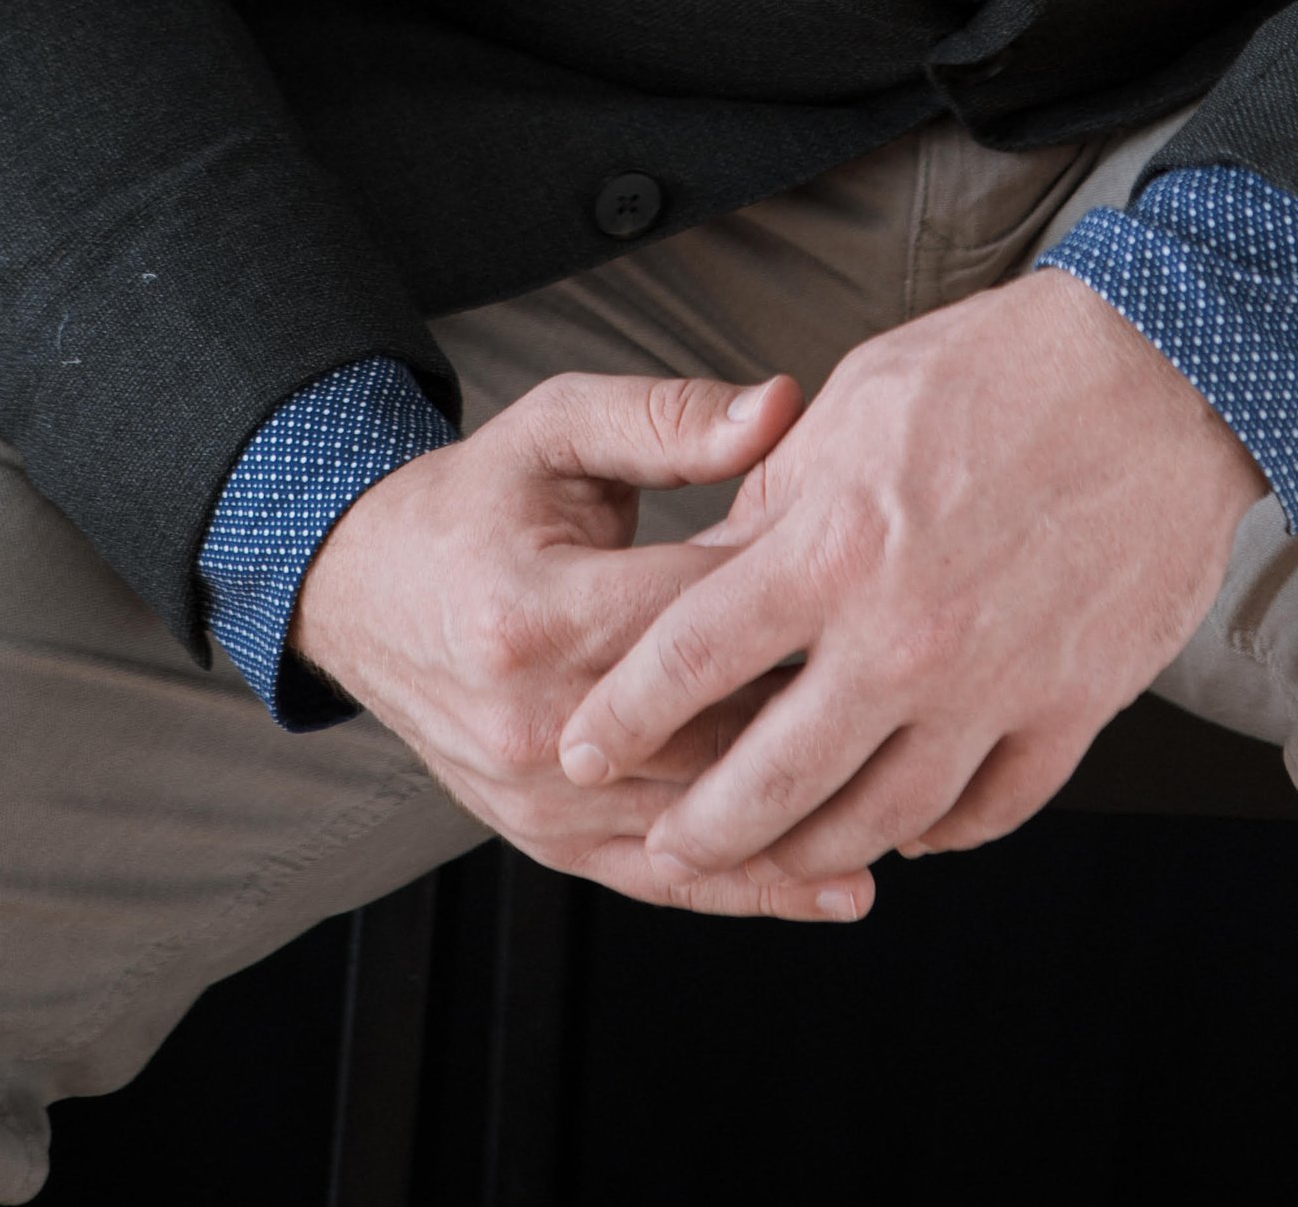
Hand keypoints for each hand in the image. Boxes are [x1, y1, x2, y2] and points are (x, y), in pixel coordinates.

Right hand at [288, 368, 872, 919]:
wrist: (363, 591)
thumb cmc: (472, 500)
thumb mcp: (555, 426)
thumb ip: (668, 419)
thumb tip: (780, 407)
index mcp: (540, 607)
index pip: (703, 619)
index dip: (801, 599)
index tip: (890, 579)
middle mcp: (536, 720)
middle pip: (713, 730)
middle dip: (823, 712)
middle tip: (933, 691)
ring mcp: (536, 796)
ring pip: (699, 820)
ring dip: (810, 820)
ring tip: (919, 805)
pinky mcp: (540, 839)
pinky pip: (659, 877)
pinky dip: (752, 890)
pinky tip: (836, 890)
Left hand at [554, 272, 1265, 896]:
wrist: (1166, 373)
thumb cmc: (1004, 366)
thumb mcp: (855, 402)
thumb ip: (775, 500)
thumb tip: (714, 572)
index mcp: (835, 544)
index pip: (690, 657)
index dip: (624, 714)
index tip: (586, 745)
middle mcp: (903, 635)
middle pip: (770, 777)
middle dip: (698, 829)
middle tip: (664, 844)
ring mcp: (991, 686)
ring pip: (877, 818)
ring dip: (810, 848)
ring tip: (772, 853)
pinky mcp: (1070, 709)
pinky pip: (986, 810)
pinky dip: (935, 832)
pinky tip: (905, 830)